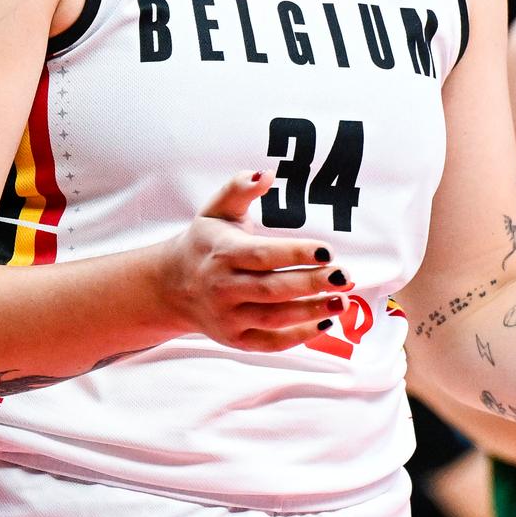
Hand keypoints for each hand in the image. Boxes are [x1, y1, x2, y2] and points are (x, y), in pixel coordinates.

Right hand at [152, 171, 353, 350]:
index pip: (263, 255)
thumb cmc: (204, 242)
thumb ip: (239, 189)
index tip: (329, 250)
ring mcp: (227, 317)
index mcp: (223, 253)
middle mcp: (223, 287)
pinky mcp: (234, 338)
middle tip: (345, 276)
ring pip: (273, 318)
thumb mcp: (216, 210)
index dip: (297, 253)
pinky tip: (325, 323)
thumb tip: (266, 174)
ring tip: (343, 301)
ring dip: (311, 312)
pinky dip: (297, 337)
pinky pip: (268, 343)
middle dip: (312, 284)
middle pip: (273, 289)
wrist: (170, 285)